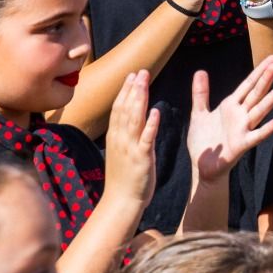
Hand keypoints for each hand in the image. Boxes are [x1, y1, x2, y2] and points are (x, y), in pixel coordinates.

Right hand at [103, 70, 160, 208]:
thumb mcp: (120, 151)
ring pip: (134, 119)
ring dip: (139, 99)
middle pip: (125, 109)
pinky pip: (147, 138)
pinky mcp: (142, 158)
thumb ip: (124, 135)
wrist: (121, 201)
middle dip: (133, 89)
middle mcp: (121, 140)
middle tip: (140, 71)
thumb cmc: (123, 177)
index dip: (125, 90)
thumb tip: (128, 119)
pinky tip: (156, 111)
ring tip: (144, 82)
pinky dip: (151, 124)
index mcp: (116, 137)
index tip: (132, 75)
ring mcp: (130, 148)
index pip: (119, 108)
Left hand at [186, 58, 272, 180]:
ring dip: (272, 98)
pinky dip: (269, 128)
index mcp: (230, 106)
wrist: (202, 165)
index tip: (272, 58)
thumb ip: (201, 93)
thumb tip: (200, 71)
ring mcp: (243, 129)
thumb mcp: (199, 113)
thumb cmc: (203, 141)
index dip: (259, 71)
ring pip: (260, 110)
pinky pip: (257, 135)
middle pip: (256, 94)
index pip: (247, 85)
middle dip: (265, 79)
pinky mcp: (242, 144)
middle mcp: (240, 115)